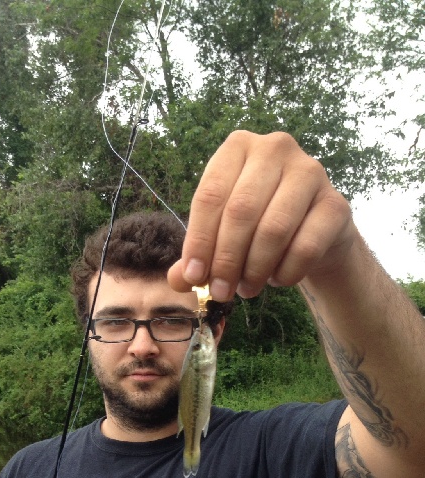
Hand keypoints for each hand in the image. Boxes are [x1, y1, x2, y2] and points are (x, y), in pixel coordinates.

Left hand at [168, 131, 357, 300]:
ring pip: (274, 229)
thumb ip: (197, 256)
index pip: (210, 195)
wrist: (313, 230)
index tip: (194, 278)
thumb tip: (177, 280)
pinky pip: (306, 247)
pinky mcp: (336, 203)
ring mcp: (310, 171)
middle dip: (226, 260)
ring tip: (247, 289)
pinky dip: (286, 272)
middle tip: (220, 292)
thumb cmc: (257, 225)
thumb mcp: (221, 235)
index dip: (199, 241)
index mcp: (237, 148)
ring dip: (255, 269)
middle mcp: (275, 148)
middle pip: (241, 211)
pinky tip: (278, 279)